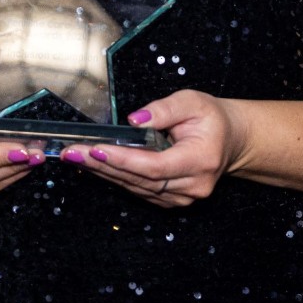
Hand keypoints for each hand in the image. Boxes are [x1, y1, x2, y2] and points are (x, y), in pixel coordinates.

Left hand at [62, 90, 249, 207]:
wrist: (230, 140)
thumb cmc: (212, 119)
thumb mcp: (192, 102)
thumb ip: (164, 109)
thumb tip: (134, 120)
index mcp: (200, 161)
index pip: (154, 166)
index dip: (123, 160)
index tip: (96, 149)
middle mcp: (192, 185)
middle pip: (139, 180)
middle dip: (102, 165)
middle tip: (72, 152)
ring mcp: (181, 197)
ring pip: (135, 188)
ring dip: (103, 172)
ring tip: (76, 157)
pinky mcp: (170, 199)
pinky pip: (138, 189)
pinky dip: (115, 177)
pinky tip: (94, 165)